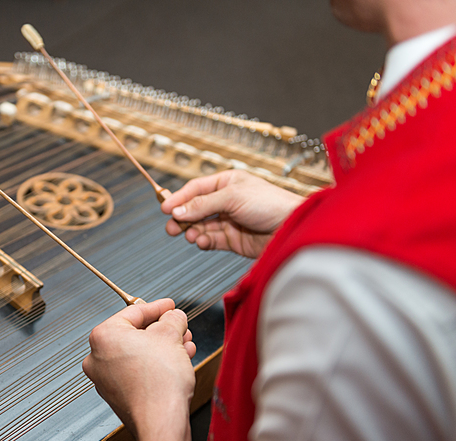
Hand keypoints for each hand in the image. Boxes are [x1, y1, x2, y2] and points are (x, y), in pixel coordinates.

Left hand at [82, 298, 195, 439]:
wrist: (161, 423)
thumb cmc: (159, 382)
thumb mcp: (171, 335)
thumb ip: (172, 319)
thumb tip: (174, 317)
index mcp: (103, 336)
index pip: (134, 312)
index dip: (158, 307)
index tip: (169, 306)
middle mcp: (98, 358)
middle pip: (135, 334)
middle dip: (162, 330)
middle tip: (179, 327)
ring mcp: (105, 380)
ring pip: (138, 354)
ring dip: (163, 348)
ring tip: (184, 345)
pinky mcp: (118, 396)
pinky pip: (137, 372)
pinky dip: (156, 365)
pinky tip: (176, 362)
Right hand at [161, 170, 304, 257]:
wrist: (291, 228)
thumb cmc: (272, 204)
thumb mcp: (232, 197)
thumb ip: (203, 205)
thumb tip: (178, 210)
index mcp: (227, 183)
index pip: (196, 189)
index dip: (179, 198)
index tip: (164, 207)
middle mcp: (226, 201)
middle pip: (195, 209)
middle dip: (182, 217)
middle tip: (171, 226)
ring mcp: (229, 221)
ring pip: (201, 226)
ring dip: (192, 231)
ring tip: (188, 235)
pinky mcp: (232, 239)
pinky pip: (210, 240)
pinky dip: (203, 241)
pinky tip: (201, 241)